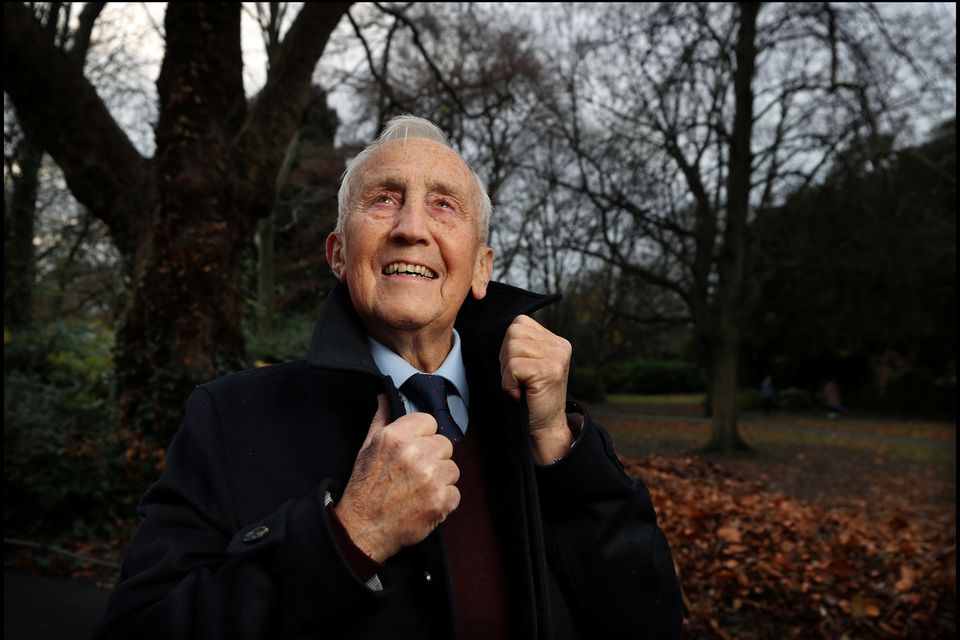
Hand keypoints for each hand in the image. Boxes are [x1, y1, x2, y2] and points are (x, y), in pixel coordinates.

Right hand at [334, 395, 460, 562]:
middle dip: (434, 457)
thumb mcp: (367, 447)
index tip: (415, 448)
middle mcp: (414, 454)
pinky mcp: (440, 501)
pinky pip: (455, 493)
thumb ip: (382, 419)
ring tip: (420, 489)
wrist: (363, 529)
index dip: (423, 436)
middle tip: (416, 472)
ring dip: (440, 479)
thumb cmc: (365, 488)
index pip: (430, 421)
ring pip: (453, 469)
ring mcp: (429, 478)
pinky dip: (443, 500)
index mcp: (396, 437)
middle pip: (445, 444)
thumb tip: (386, 397)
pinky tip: (425, 503)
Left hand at [499, 315, 574, 463]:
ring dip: (508, 371)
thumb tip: (495, 329)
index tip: (517, 368)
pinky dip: (509, 382)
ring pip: (512, 347)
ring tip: (520, 386)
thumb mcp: (529, 364)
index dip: (509, 345)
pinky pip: (513, 366)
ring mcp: (557, 357)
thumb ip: (521, 345)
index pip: (520, 323)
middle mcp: (560, 345)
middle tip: (518, 379)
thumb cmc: (531, 397)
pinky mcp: (549, 370)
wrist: (545, 428)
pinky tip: (520, 393)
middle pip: (513, 332)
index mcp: (556, 341)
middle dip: (506, 357)